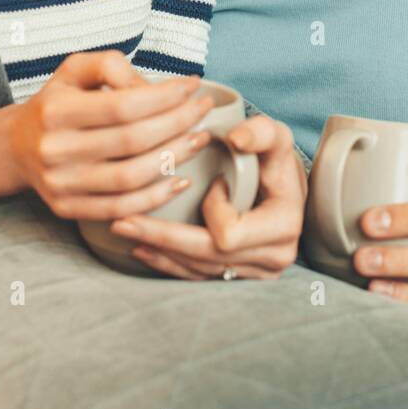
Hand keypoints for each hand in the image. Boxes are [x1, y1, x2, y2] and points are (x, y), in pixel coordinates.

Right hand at [7, 50, 218, 222]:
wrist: (15, 146)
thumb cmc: (57, 103)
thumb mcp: (74, 70)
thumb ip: (111, 66)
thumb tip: (154, 89)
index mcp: (56, 110)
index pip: (122, 105)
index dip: (165, 97)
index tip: (192, 86)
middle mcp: (55, 149)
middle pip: (131, 141)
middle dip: (178, 123)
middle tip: (203, 110)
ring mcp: (60, 184)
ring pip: (131, 177)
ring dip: (174, 158)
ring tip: (198, 139)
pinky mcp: (67, 209)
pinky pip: (121, 207)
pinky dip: (156, 196)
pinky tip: (180, 178)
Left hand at [108, 113, 307, 279]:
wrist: (285, 188)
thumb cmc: (275, 159)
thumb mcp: (275, 137)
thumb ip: (261, 132)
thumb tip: (236, 138)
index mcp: (283, 227)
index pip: (230, 233)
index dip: (213, 209)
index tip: (214, 182)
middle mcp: (273, 257)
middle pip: (205, 257)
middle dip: (162, 237)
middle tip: (122, 221)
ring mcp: (255, 272)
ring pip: (198, 270)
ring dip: (159, 250)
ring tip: (123, 230)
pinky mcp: (237, 275)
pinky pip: (198, 276)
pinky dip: (168, 262)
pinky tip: (141, 248)